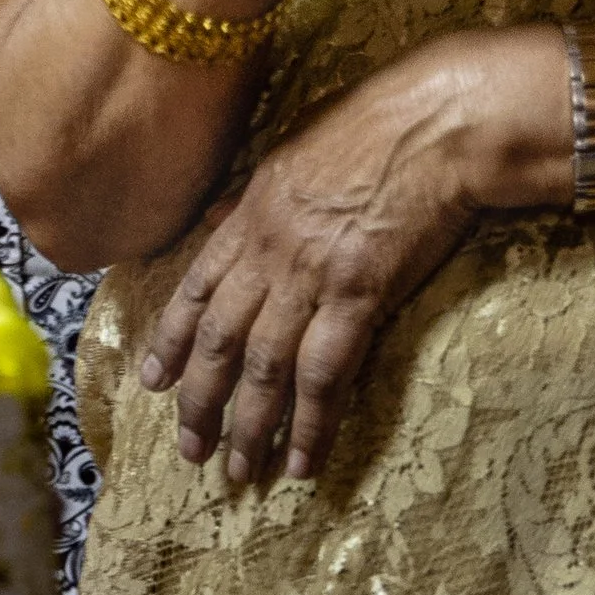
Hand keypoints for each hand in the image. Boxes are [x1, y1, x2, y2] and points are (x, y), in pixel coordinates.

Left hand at [140, 44, 485, 478]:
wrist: (439, 121)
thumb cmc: (380, 122)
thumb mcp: (297, 150)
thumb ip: (261, 196)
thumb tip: (229, 220)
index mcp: (250, 214)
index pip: (195, 290)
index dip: (171, 342)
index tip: (155, 383)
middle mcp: (267, 251)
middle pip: (218, 340)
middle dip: (199, 402)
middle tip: (190, 451)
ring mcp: (309, 276)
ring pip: (262, 368)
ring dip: (248, 428)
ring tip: (239, 473)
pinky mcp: (358, 296)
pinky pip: (325, 375)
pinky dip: (311, 423)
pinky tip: (303, 461)